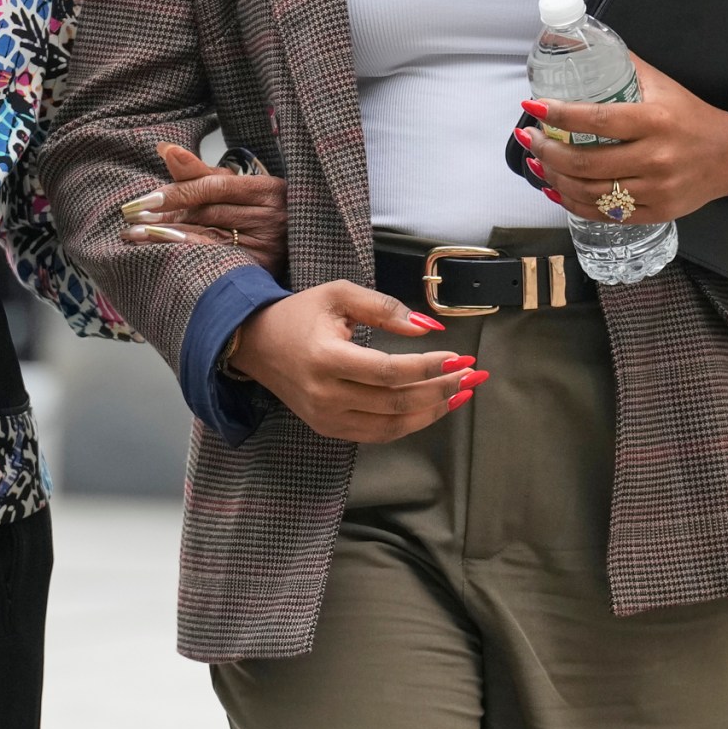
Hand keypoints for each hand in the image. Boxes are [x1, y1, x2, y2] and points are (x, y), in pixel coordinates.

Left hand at [118, 143, 287, 277]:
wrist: (292, 244)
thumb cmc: (258, 211)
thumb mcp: (236, 187)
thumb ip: (199, 171)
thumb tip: (165, 149)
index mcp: (269, 189)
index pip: (214, 187)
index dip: (177, 191)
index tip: (146, 199)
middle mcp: (271, 217)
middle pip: (208, 212)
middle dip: (166, 215)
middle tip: (133, 217)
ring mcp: (267, 246)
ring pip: (208, 236)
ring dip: (168, 236)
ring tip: (136, 234)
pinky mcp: (259, 268)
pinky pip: (213, 259)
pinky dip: (185, 253)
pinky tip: (160, 252)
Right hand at [225, 280, 482, 443]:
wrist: (257, 344)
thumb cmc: (300, 315)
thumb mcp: (339, 295)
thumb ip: (384, 308)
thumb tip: (427, 328)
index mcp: (326, 359)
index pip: (390, 371)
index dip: (429, 367)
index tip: (459, 357)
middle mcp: (326, 395)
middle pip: (396, 401)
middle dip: (440, 389)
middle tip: (470, 375)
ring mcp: (327, 418)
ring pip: (393, 425)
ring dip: (433, 411)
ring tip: (461, 393)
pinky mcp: (329, 428)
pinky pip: (379, 434)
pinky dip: (411, 423)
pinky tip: (433, 408)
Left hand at [522, 56, 727, 225]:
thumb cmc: (692, 117)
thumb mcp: (664, 85)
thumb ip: (626, 67)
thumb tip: (584, 45)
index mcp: (656, 121)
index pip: (597, 120)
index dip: (559, 115)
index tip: (534, 106)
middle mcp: (656, 158)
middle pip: (586, 163)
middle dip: (547, 151)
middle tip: (529, 138)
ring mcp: (656, 190)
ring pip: (589, 193)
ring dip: (554, 178)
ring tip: (536, 162)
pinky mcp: (655, 213)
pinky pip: (604, 213)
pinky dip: (572, 203)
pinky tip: (556, 189)